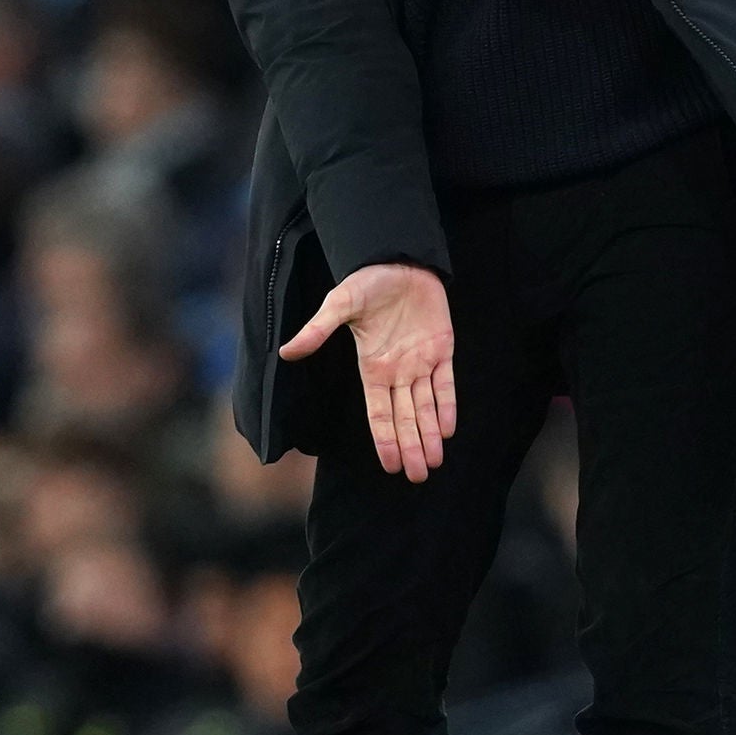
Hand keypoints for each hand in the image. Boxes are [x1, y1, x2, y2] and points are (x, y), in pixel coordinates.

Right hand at [280, 262, 456, 482]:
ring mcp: (420, 361)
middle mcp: (396, 371)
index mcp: (372, 367)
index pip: (378, 413)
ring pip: (426, 407)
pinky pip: (446, 383)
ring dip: (430, 434)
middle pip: (404, 418)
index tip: (391, 466)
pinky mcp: (442, 348)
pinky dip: (448, 405)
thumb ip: (318, 330)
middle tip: (418, 476)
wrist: (399, 258)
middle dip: (411, 447)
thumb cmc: (367, 281)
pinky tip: (449, 428)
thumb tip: (286, 352)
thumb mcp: (340, 304)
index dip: (385, 440)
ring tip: (434, 463)